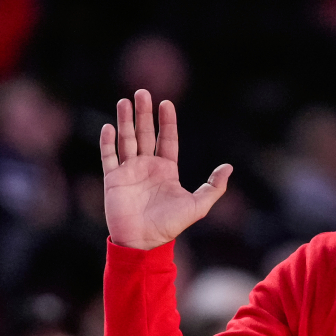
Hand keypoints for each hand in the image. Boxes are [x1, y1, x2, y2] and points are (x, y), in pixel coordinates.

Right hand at [100, 90, 232, 249]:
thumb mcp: (198, 206)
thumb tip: (229, 167)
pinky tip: (109, 127)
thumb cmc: (170, 226)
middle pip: (145, 134)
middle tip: (142, 92)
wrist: (144, 242)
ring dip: (125, 120)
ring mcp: (129, 172)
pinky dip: (107, 142)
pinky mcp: (113, 179)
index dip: (167, 122)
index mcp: (167, 170)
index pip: (167, 139)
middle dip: (143, 113)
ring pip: (126, 140)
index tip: (166, 103)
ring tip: (124, 101)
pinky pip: (109, 157)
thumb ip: (214, 187)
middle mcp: (147, 167)